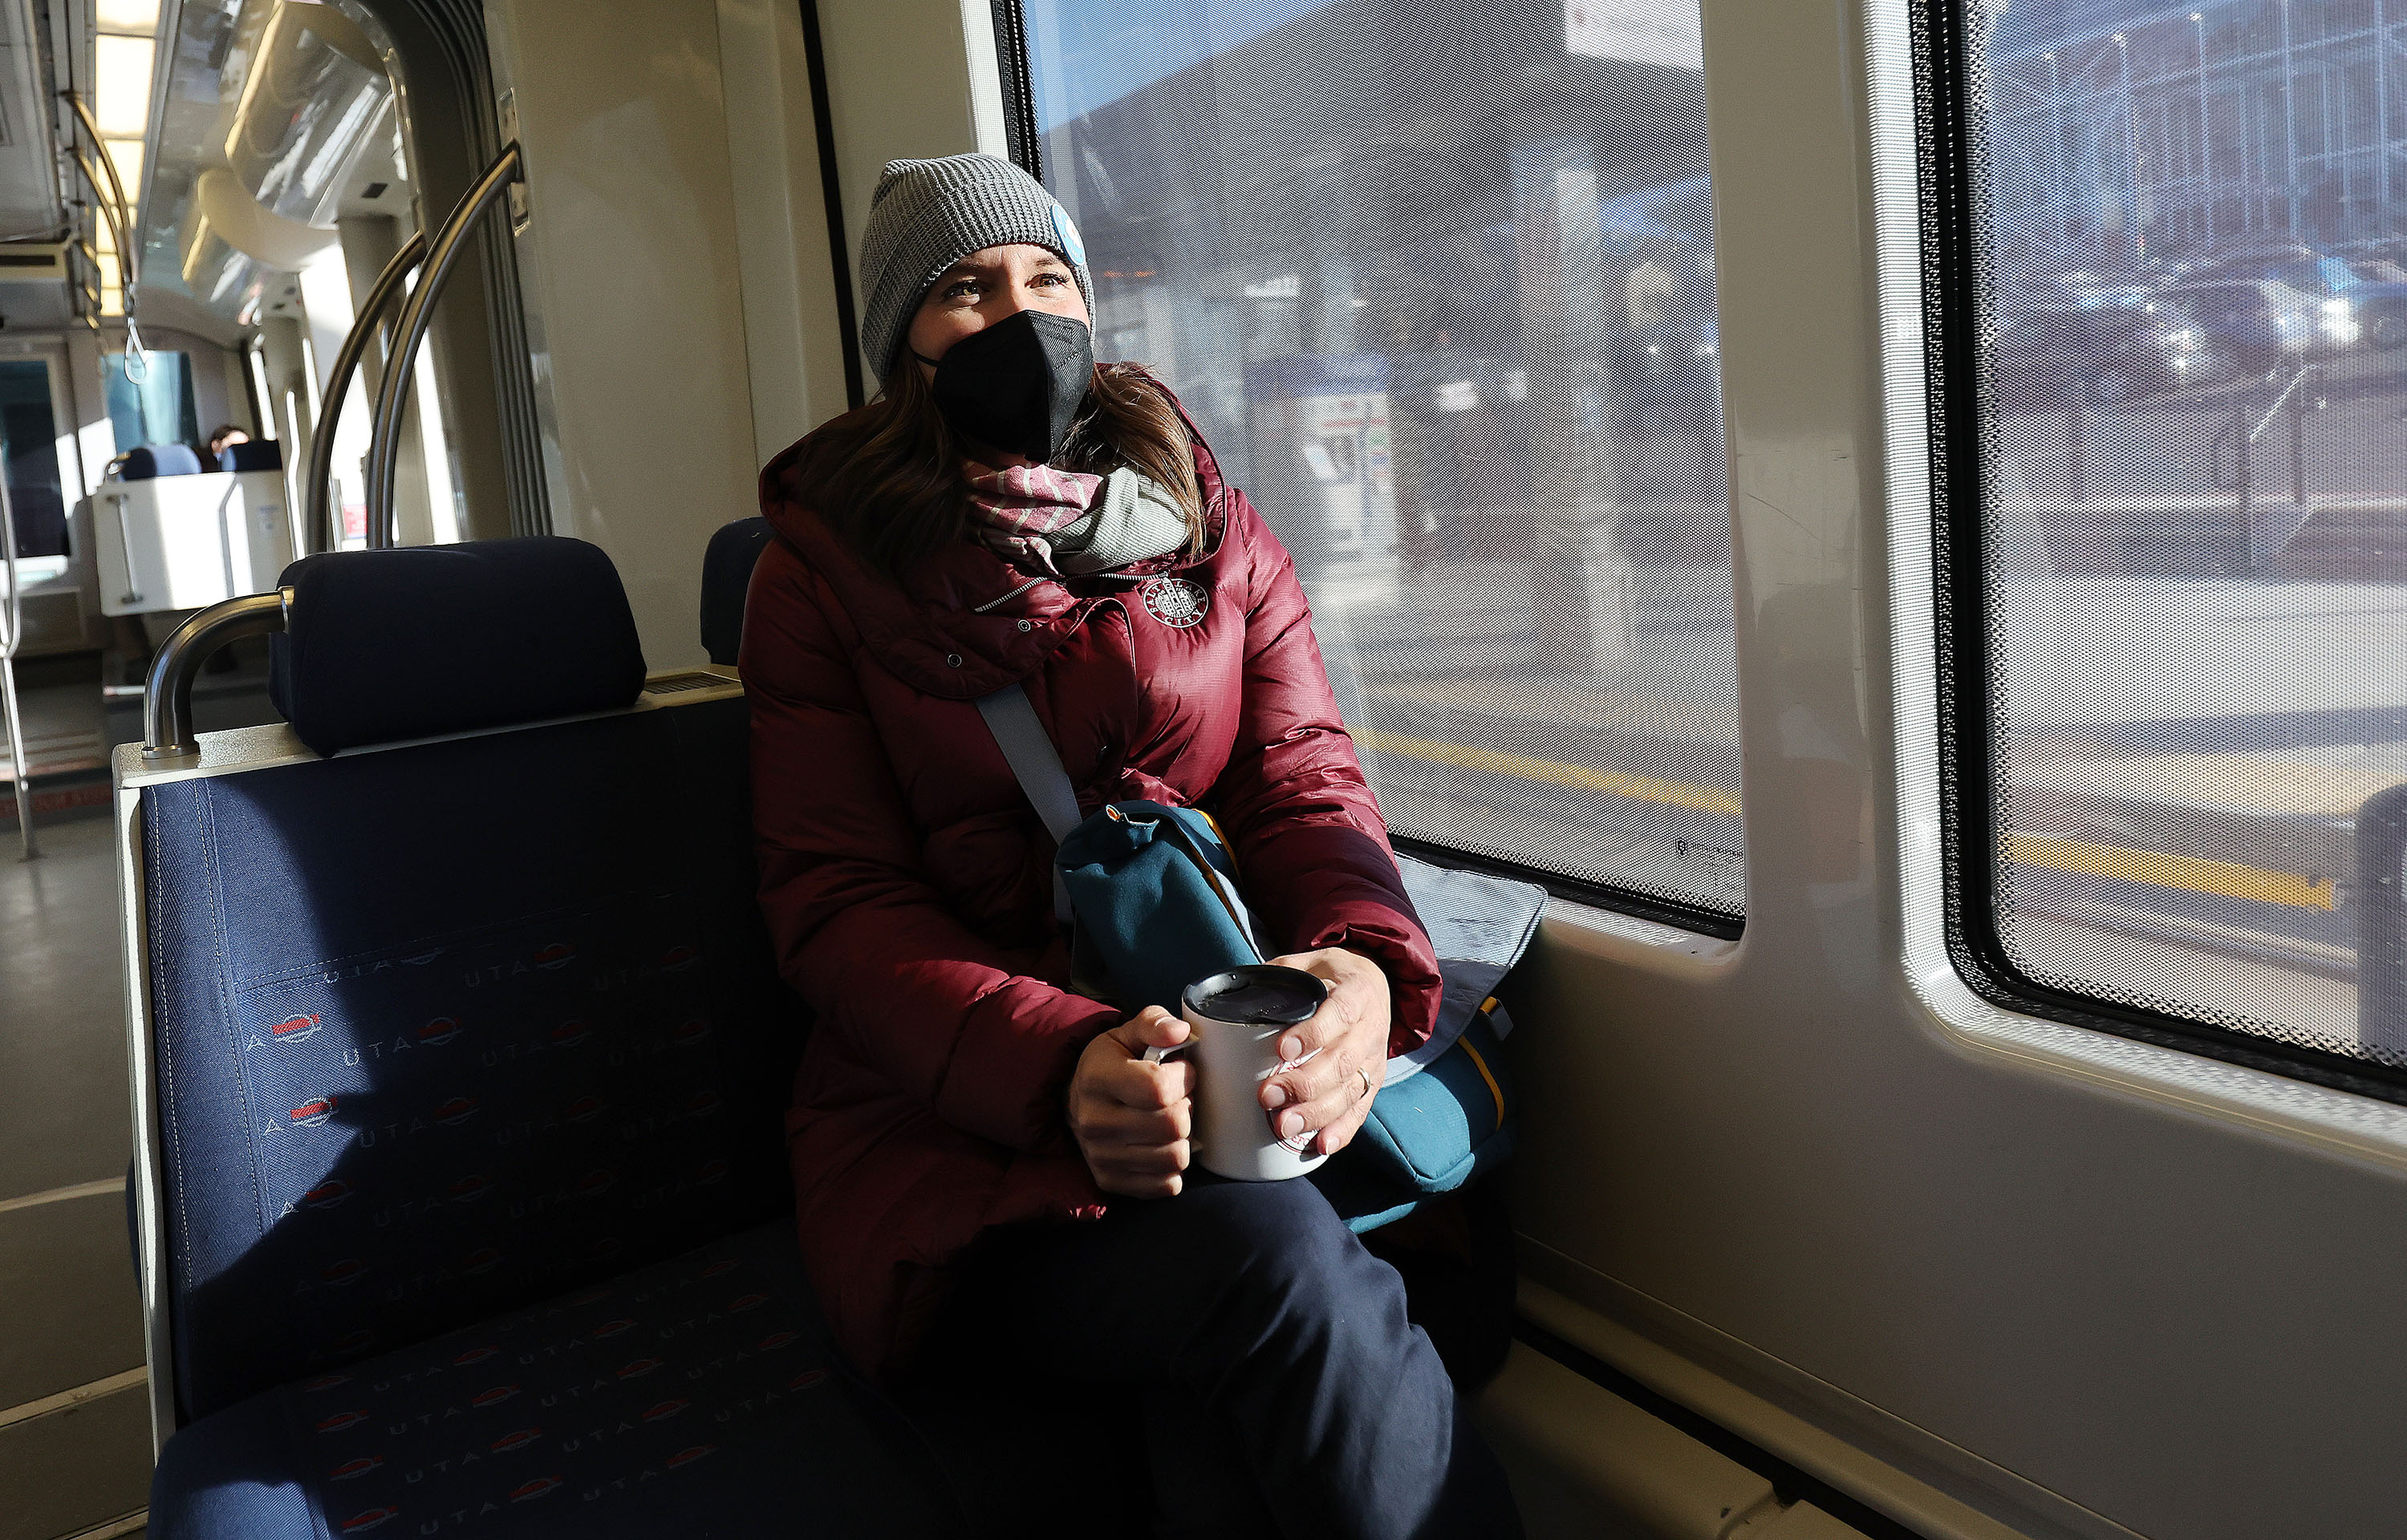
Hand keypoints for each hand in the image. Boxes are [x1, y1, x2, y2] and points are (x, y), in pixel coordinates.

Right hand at [1067, 1006, 1197, 1197]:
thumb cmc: (1112, 1063)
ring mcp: (1100, 1156)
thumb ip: (1155, 1023)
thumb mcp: (1129, 1033)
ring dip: (1182, 1138)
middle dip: (1185, 1108)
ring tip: (1168, 1121)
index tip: (1180, 1072)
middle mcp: (1094, 1120)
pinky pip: (1167, 1185)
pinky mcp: (1110, 1181)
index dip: (1184, 1078)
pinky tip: (1161, 1145)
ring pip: (1175, 1158)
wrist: (1077, 1100)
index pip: (1159, 1088)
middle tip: (1176, 1099)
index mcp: (1097, 1077)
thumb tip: (1180, 1031)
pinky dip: (1172, 1166)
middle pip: (1172, 1125)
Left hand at [1259, 947, 1390, 1157]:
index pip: (1340, 1013)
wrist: (1375, 983)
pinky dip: (1341, 1130)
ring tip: (1283, 1126)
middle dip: (1304, 1084)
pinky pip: (1360, 1110)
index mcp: (1357, 992)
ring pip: (1351, 1091)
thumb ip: (1276, 976)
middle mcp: (1371, 1028)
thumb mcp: (1308, 962)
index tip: (1281, 1049)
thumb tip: (1227, 998)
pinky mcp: (1373, 1082)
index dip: (1313, 1033)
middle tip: (1267, 1096)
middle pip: (1342, 1061)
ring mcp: (1374, 1059)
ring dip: (1316, 1113)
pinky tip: (1320, 1145)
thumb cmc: (1331, 975)